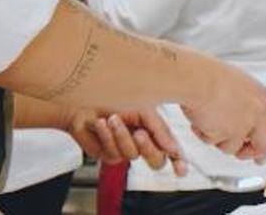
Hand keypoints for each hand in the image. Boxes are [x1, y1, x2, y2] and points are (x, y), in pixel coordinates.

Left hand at [68, 107, 185, 174]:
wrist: (85, 97)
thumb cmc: (114, 96)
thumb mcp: (144, 109)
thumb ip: (160, 130)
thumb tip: (174, 148)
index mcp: (154, 130)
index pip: (171, 150)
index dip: (178, 162)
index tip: (181, 170)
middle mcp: (141, 142)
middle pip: (156, 161)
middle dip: (148, 148)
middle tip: (140, 133)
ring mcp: (124, 149)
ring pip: (133, 156)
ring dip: (122, 135)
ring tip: (113, 118)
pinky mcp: (107, 154)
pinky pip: (113, 155)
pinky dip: (107, 137)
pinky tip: (102, 124)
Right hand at [180, 58, 265, 161]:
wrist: (196, 78)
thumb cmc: (208, 76)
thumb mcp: (234, 87)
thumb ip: (244, 107)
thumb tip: (243, 126)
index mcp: (261, 97)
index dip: (261, 143)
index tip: (259, 154)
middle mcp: (258, 112)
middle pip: (262, 145)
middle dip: (245, 151)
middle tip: (235, 149)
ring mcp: (245, 124)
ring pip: (232, 147)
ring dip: (217, 137)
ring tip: (208, 116)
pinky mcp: (230, 134)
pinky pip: (214, 143)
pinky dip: (204, 134)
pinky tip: (201, 118)